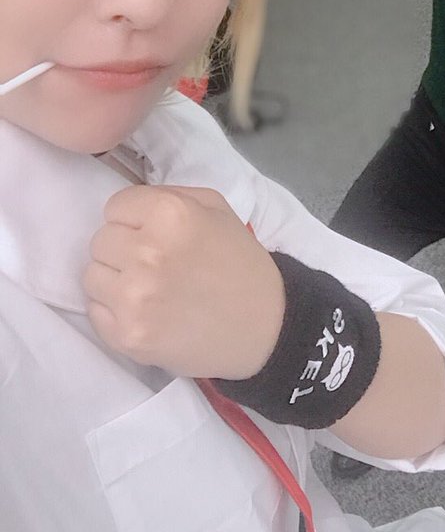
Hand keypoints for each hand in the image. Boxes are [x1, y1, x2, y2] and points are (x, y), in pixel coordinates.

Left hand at [84, 186, 285, 379]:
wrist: (265, 326)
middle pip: (100, 241)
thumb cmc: (239, 262)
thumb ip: (170, 196)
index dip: (135, 219)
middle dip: (123, 249)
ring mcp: (134, 298)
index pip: (114, 207)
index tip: (155, 234)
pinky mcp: (128, 335)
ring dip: (115, 280)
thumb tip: (129, 207)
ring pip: (92, 276)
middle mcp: (147, 252)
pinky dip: (115, 311)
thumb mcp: (217, 209)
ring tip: (150, 288)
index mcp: (170, 214)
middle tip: (155, 263)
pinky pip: (95, 311)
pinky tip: (146, 311)